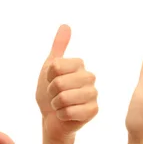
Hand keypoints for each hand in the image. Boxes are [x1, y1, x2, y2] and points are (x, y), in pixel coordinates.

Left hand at [36, 25, 98, 142]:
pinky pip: (70, 111)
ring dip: (56, 105)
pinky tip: (67, 115)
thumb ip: (58, 47)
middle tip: (55, 96)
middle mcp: (90, 77)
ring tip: (61, 105)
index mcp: (80, 65)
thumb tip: (65, 25)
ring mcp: (93, 94)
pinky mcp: (94, 110)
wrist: (52, 118)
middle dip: (51, 92)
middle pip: (59, 82)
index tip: (51, 81)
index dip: (48, 77)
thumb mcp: (49, 68)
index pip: (56, 66)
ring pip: (64, 97)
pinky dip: (62, 115)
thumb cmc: (50, 93)